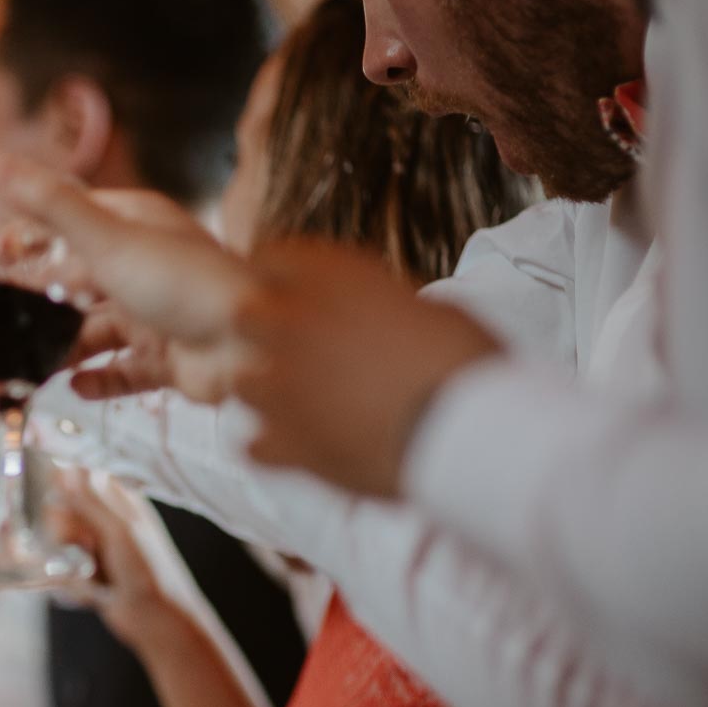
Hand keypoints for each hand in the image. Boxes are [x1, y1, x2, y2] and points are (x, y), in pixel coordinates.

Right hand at [0, 154, 260, 403]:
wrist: (249, 346)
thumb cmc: (184, 283)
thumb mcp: (107, 237)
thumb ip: (49, 204)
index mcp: (134, 223)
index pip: (68, 220)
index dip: (26, 234)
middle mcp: (144, 265)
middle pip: (77, 278)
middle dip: (37, 298)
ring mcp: (156, 314)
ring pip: (94, 330)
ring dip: (62, 345)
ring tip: (31, 360)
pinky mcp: (167, 358)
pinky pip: (121, 371)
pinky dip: (97, 380)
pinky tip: (74, 385)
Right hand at [47, 471, 182, 644]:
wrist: (156, 620)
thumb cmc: (149, 573)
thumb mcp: (120, 531)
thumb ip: (91, 501)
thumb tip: (66, 470)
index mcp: (121, 500)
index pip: (81, 478)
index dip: (64, 487)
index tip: (57, 499)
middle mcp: (106, 520)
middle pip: (62, 508)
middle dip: (64, 527)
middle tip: (83, 544)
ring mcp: (95, 546)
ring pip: (58, 537)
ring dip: (65, 554)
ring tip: (88, 570)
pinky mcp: (85, 572)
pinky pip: (60, 565)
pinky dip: (68, 576)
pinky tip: (87, 585)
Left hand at [231, 240, 502, 496]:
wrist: (467, 429)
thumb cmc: (466, 361)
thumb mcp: (429, 310)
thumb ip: (382, 309)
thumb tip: (381, 319)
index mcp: (333, 280)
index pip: (273, 257)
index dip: (281, 276)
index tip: (294, 292)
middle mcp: (296, 324)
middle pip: (244, 316)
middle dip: (262, 331)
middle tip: (294, 350)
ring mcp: (283, 386)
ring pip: (240, 383)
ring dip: (264, 393)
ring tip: (297, 405)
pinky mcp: (287, 442)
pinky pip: (252, 445)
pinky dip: (272, 449)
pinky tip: (298, 450)